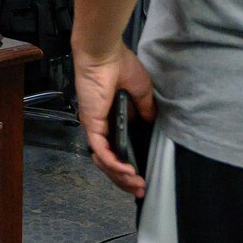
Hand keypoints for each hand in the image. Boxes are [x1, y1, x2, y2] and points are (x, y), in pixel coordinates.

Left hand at [75, 44, 156, 198]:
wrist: (104, 54)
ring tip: (136, 183)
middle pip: (109, 163)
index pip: (117, 151)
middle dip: (125, 180)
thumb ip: (145, 109)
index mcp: (111, 120)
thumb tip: (151, 122)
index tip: (142, 178)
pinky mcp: (92, 124)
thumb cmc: (120, 66)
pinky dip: (113, 163)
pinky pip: (101, 150)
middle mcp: (101, 127)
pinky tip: (127, 171)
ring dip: (120, 176)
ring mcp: (95, 127)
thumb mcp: (141, 91)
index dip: (127, 168)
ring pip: (104, 161)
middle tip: (140, 188)